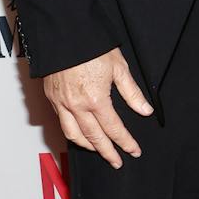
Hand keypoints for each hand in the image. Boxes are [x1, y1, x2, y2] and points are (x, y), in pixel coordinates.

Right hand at [42, 48, 153, 167]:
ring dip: (88, 147)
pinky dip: (73, 134)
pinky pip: (62, 124)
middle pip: (93, 138)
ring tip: (100, 151)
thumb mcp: (120, 68)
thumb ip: (132, 93)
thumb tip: (145, 111)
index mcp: (96, 99)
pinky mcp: (52, 100)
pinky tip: (81, 135)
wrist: (65, 36)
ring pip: (74, 135)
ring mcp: (62, 104)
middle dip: (107, 152)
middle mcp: (76, 106)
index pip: (114, 129)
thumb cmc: (94, 48)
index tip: (134, 151)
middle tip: (117, 161)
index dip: (125, 142)